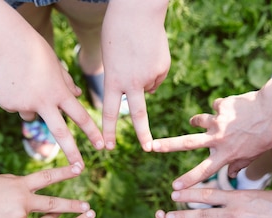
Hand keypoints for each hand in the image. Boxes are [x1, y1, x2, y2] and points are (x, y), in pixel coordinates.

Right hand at [0, 34, 103, 165]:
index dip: (92, 132)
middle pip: (61, 133)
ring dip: (31, 105)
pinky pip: (16, 106)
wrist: (1, 41)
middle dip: (72, 152)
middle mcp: (43, 102)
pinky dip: (15, 97)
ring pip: (32, 115)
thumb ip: (66, 83)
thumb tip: (77, 95)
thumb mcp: (55, 64)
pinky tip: (10, 80)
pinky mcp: (8, 105)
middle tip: (81, 168)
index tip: (101, 146)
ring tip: (24, 81)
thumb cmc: (32, 48)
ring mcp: (24, 105)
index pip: (80, 116)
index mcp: (59, 91)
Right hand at [0, 163, 89, 217]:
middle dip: (73, 207)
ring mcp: (20, 217)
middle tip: (90, 209)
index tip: (81, 168)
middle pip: (53, 205)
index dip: (64, 171)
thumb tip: (28, 187)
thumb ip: (16, 186)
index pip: (47, 176)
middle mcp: (24, 200)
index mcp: (20, 184)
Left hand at [100, 0, 169, 150]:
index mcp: (114, 80)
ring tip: (137, 54)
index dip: (109, 131)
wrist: (137, 10)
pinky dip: (152, 68)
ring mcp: (150, 75)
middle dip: (143, 135)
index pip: (110, 112)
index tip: (108, 147)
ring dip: (143, 77)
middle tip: (148, 148)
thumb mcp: (111, 59)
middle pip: (139, 114)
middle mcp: (132, 82)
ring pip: (147, 87)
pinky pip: (156, 75)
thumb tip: (147, 92)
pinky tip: (148, 52)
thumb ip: (124, 79)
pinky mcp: (162, 68)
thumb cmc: (117, 31)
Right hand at [151, 91, 271, 189]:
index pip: (203, 170)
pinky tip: (235, 108)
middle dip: (166, 145)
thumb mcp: (255, 154)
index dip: (188, 180)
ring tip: (196, 121)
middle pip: (186, 143)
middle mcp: (218, 138)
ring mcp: (218, 120)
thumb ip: (239, 164)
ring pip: (199, 121)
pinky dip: (222, 109)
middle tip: (149, 146)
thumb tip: (231, 173)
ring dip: (197, 121)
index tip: (175, 189)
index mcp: (226, 153)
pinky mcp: (222, 105)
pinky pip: (217, 107)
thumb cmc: (268, 135)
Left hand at [165, 188, 271, 217]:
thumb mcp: (255, 196)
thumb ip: (235, 204)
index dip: (189, 194)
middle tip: (166, 217)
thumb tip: (220, 216)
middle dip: (182, 217)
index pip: (207, 194)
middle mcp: (235, 213)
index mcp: (237, 197)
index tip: (173, 194)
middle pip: (202, 215)